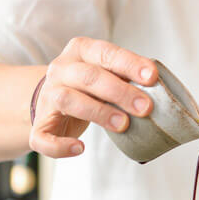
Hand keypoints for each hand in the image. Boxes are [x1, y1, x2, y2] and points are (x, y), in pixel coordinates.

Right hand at [29, 37, 157, 157]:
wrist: (52, 101)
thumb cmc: (90, 87)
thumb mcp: (107, 73)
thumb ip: (127, 76)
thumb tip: (159, 87)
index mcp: (80, 51)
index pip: (106, 53)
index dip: (129, 64)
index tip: (152, 77)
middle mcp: (61, 69)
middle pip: (89, 77)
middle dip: (120, 91)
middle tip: (146, 108)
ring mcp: (47, 96)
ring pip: (68, 100)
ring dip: (98, 112)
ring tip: (123, 124)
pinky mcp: (40, 125)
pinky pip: (43, 137)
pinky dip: (60, 145)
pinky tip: (79, 148)